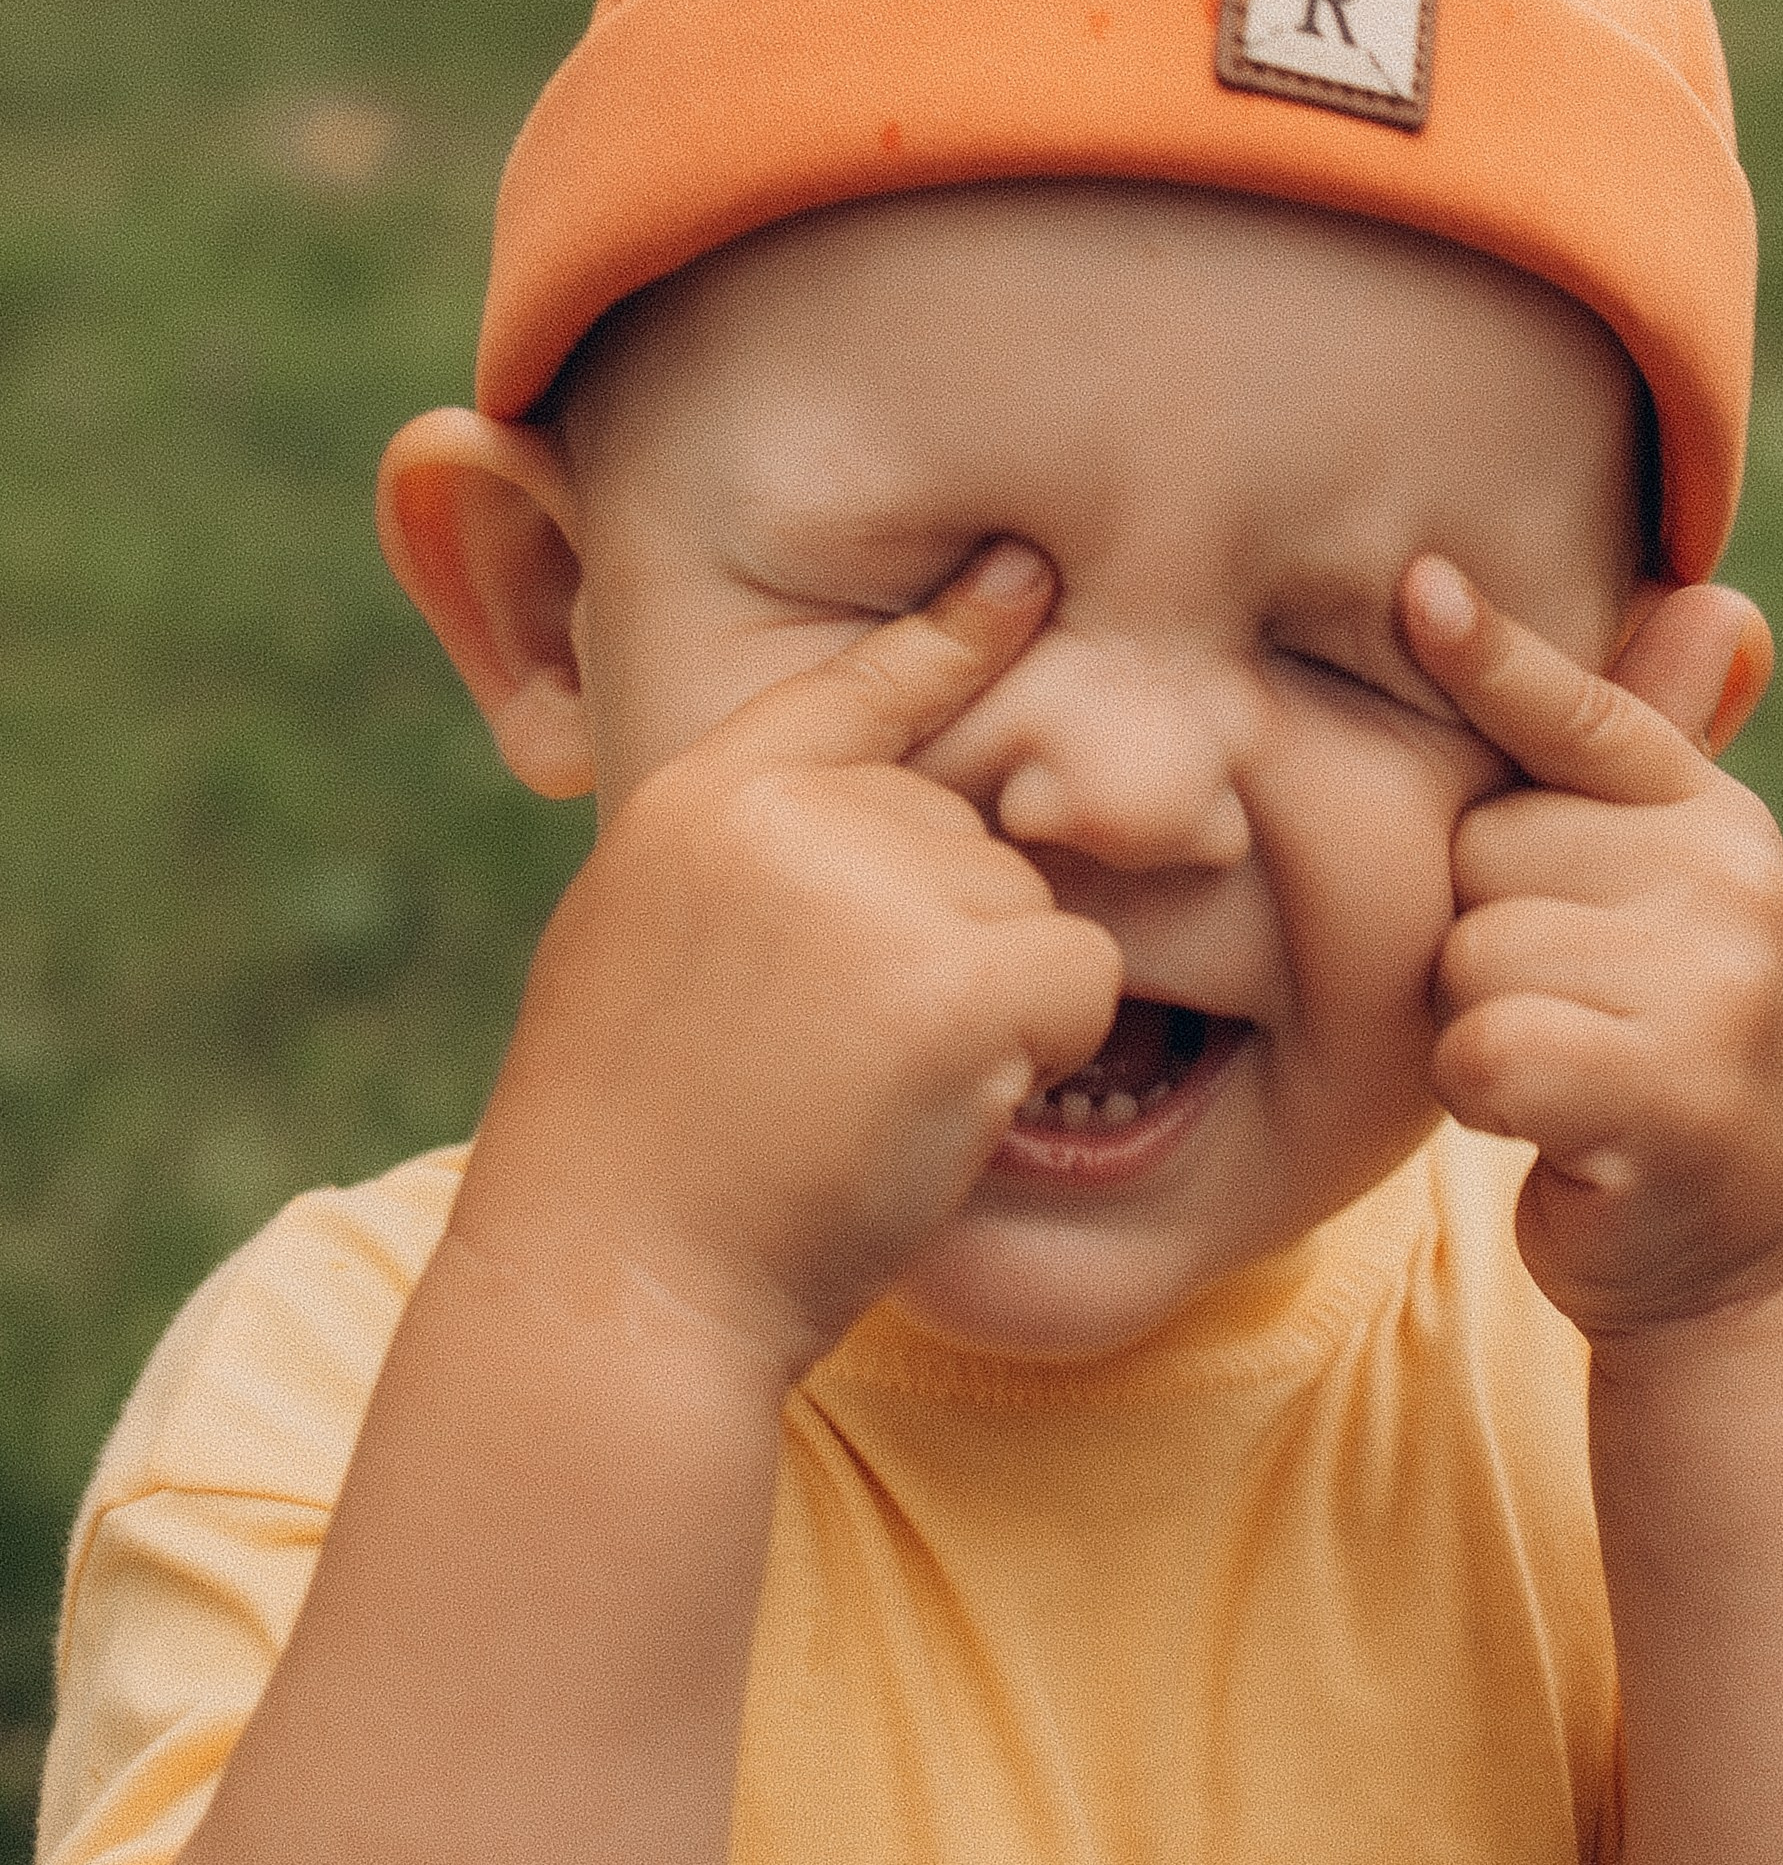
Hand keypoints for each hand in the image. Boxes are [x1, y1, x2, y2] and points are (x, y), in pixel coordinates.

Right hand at [460, 543, 1122, 1380]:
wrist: (618, 1289)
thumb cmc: (635, 1161)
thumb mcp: (644, 956)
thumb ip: (749, 870)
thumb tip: (890, 822)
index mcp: (700, 798)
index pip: (850, 688)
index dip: (951, 637)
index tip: (1024, 574)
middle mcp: (789, 813)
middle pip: (972, 835)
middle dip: (947, 948)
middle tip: (826, 1067)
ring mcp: (875, 883)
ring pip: (1033, 910)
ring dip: (987, 1011)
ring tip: (856, 1098)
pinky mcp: (958, 973)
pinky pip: (1082, 978)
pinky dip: (1039, 1054)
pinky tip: (930, 1114)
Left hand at [1399, 560, 1782, 1343]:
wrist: (1737, 1254)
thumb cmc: (1648, 1060)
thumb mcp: (1653, 906)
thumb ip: (1635, 772)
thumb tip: (1712, 597)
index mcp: (1709, 814)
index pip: (1579, 716)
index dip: (1493, 658)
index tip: (1416, 586)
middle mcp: (1730, 874)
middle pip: (1477, 851)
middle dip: (1480, 937)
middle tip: (1563, 1014)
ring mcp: (1716, 977)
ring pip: (1470, 952)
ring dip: (1476, 1024)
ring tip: (1562, 1070)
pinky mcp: (1675, 1087)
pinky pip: (1484, 1046)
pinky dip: (1483, 1095)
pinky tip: (1552, 1124)